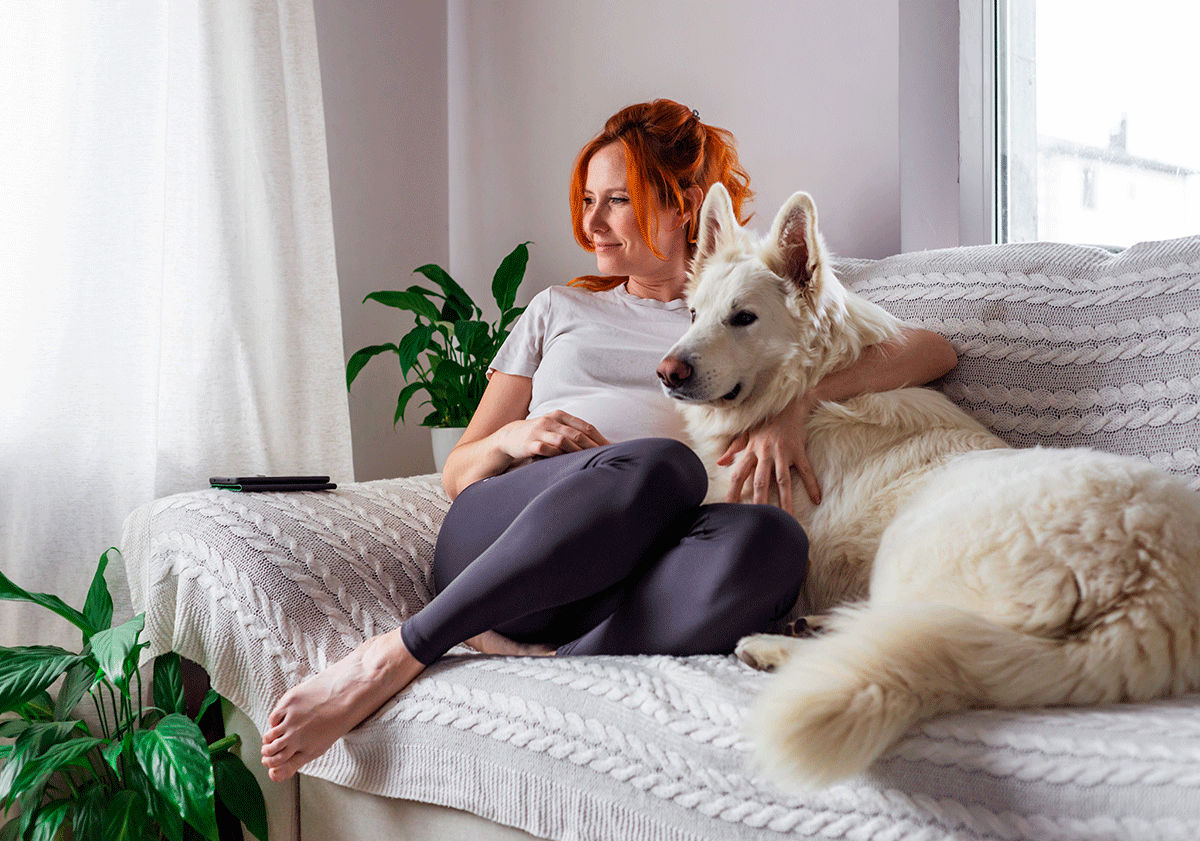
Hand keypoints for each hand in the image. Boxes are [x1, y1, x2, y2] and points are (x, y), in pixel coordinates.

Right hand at [495, 410, 609, 459]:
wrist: (510, 437)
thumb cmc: (539, 434)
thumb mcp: (555, 427)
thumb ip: (573, 432)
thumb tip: (599, 444)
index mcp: (560, 416)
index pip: (585, 426)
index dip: (599, 438)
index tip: (612, 449)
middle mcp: (550, 421)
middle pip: (576, 434)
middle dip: (592, 447)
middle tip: (605, 458)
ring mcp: (539, 432)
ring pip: (562, 441)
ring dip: (577, 451)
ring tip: (589, 461)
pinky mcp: (529, 443)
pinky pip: (545, 449)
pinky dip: (556, 455)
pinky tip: (564, 462)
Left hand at [717, 396, 820, 508]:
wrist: (788, 404)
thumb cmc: (765, 421)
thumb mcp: (747, 433)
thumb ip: (734, 449)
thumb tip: (720, 464)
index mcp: (751, 450)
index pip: (738, 474)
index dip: (732, 491)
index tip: (729, 508)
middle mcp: (766, 453)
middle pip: (760, 481)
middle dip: (759, 502)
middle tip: (758, 520)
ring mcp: (784, 452)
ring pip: (783, 480)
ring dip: (785, 500)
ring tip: (787, 518)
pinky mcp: (799, 451)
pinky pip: (806, 470)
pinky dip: (812, 484)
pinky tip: (816, 499)